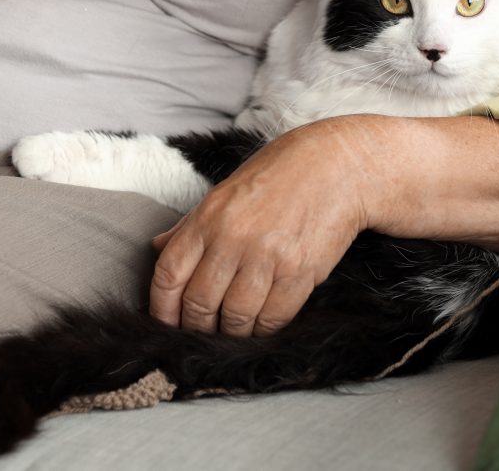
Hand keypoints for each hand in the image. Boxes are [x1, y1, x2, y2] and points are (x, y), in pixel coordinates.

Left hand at [149, 117, 374, 336]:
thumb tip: (158, 248)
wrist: (339, 165)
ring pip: (236, 317)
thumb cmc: (281, 174)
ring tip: (233, 331)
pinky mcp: (301, 272)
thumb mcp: (228, 190)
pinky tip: (262, 325)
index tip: (166, 322)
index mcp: (209, 216)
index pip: (169, 274)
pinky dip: (264, 330)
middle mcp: (234, 237)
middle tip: (202, 331)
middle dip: (196, 327)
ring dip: (231, 333)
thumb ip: (192, 224)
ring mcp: (268, 257)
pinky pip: (274, 317)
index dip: (162, 308)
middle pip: (199, 303)